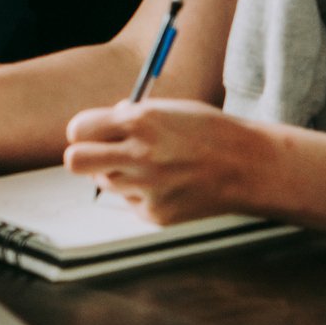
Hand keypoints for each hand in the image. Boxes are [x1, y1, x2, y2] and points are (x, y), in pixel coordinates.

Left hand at [63, 98, 274, 224]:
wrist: (251, 167)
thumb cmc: (209, 132)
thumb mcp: (167, 110)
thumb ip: (128, 117)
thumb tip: (97, 126)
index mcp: (140, 121)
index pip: (78, 129)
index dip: (84, 131)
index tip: (93, 133)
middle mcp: (139, 155)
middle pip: (75, 161)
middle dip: (81, 157)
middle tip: (99, 155)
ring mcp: (147, 188)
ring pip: (104, 182)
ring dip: (119, 174)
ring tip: (153, 167)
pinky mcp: (155, 214)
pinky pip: (130, 202)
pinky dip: (142, 194)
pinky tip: (170, 185)